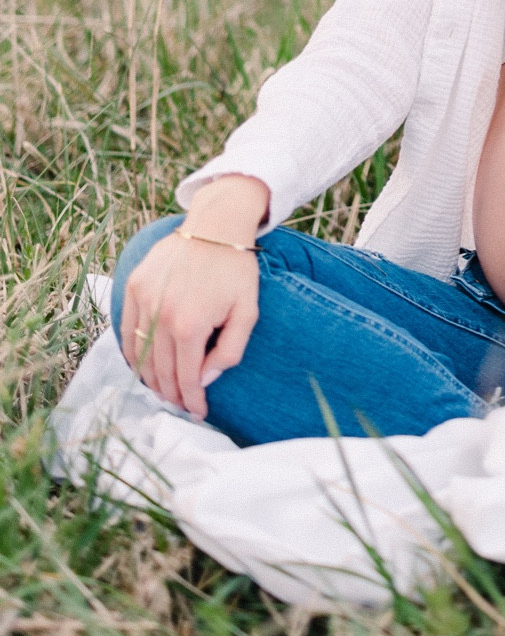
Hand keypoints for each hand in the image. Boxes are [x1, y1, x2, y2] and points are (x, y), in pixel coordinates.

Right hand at [119, 175, 265, 419]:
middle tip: (181, 405)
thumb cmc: (236, 269)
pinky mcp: (134, 285)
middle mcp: (161, 315)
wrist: (216, 224)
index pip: (186, 378)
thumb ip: (229, 351)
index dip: (191, 400)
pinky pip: (126, 330)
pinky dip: (132, 352)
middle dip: (172, 394)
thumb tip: (205, 380)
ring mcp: (143, 299)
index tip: (199, 412)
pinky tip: (143, 363)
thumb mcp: (247, 311)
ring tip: (164, 389)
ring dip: (150, 378)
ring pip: (139, 355)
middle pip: (160, 371)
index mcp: (190, 324)